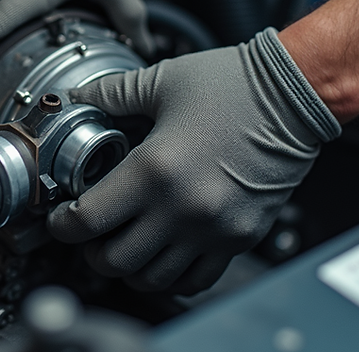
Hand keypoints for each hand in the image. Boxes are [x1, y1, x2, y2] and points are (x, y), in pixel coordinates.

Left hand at [48, 28, 340, 292]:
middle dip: (91, 250)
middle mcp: (182, 207)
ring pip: (153, 277)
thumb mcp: (162, 81)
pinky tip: (163, 254)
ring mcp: (213, 228)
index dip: (63, 224)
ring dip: (130, 266)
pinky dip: (172, 274)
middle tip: (90, 233)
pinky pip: (197, 279)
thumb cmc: (235, 84)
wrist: (297, 95)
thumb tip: (78, 98)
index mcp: (155, 169)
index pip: (88, 220)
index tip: (61, 218)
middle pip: (114, 260)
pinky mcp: (239, 236)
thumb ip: (112, 93)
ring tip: (125, 244)